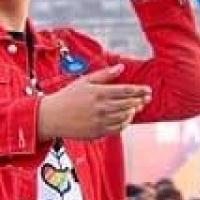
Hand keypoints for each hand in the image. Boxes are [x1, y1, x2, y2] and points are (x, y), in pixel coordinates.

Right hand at [36, 64, 151, 139]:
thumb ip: (104, 75)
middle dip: (140, 101)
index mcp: (98, 93)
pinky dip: (125, 123)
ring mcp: (100, 121)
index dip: (139, 90)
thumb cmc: (67, 97)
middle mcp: (101, 107)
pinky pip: (117, 128)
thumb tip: (120, 67)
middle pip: (128, 104)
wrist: (52, 117)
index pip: (125, 91)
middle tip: (147, 98)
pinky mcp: (98, 132)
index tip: (147, 90)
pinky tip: (126, 118)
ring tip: (137, 107)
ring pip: (125, 117)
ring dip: (133, 112)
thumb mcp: (84, 81)